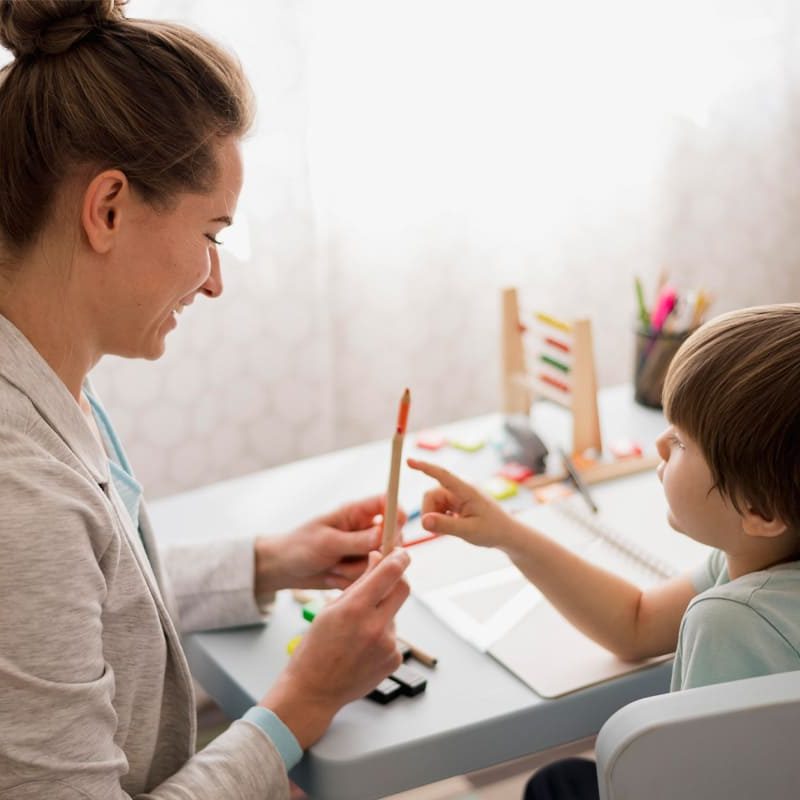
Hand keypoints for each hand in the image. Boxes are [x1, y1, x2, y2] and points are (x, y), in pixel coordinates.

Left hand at [255, 495, 407, 593]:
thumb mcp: (327, 542)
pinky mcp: (359, 570)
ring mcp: (363, 551)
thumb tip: (384, 535)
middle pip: (393, 537)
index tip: (396, 528)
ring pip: (381, 562)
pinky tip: (333, 577)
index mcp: (355, 513)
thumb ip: (356, 540)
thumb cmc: (299, 547)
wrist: (284, 570)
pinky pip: (370, 578)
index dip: (397, 513)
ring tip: (333, 567)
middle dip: (377, 553)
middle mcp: (363, 530)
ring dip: (357, 571)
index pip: (387, 503)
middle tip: (357, 558)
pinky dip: (352, 582)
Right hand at [260, 548, 410, 747]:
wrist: (314, 690)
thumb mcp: (331, 608)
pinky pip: (393, 635)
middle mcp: (375, 627)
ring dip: (383, 612)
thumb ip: (359, 583)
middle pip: (403, 588)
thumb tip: (378, 559)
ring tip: (358, 630)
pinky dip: (382, 634)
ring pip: (394, 614)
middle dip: (398, 578)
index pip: (390, 572)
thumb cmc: (316, 647)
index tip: (401, 552)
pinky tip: (362, 647)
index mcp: (355, 609)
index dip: (399, 558)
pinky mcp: (394, 659)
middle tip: (388, 576)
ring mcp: (388, 645)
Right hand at [407, 458, 515, 548]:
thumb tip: (423, 521)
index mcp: (467, 490)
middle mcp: (460, 489)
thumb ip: (445, 526)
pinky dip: (440, 518)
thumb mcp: (468, 531)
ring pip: (432, 502)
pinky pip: (438, 507)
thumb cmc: (493, 530)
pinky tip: (454, 525)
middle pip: (430, 495)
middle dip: (429, 512)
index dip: (425, 467)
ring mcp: (457, 495)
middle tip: (438, 531)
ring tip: (451, 529)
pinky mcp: (456, 502)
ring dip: (435, 517)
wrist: (506, 534)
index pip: (442, 475)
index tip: (409, 461)